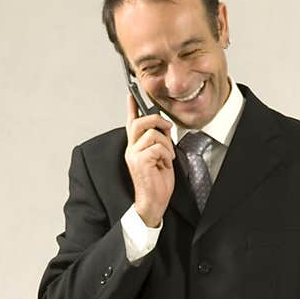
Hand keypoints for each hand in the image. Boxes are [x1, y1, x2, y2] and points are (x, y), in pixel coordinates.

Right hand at [125, 93, 174, 227]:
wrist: (153, 203)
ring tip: (168, 157)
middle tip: (168, 128)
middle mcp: (131, 150)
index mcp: (134, 148)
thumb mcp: (160, 158)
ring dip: (166, 144)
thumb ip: (159, 142)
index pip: (131, 123)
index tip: (131, 95)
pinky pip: (157, 147)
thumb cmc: (157, 184)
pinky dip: (166, 154)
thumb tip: (164, 128)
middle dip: (157, 121)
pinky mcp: (140, 161)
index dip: (132, 108)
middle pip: (140, 122)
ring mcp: (134, 155)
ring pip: (153, 134)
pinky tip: (165, 164)